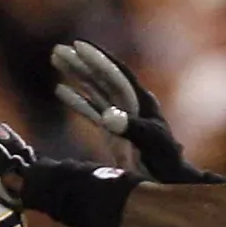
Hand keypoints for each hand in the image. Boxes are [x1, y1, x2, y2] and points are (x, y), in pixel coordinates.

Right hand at [51, 40, 225, 184]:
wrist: (170, 181)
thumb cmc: (165, 162)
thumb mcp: (150, 143)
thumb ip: (131, 128)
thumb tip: (107, 115)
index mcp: (140, 102)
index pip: (116, 74)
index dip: (98, 59)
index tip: (79, 45)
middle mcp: (130, 104)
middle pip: (102, 77)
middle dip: (81, 62)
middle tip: (58, 49)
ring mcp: (121, 117)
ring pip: (94, 90)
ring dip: (76, 74)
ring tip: (56, 58)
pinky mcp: (112, 131)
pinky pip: (91, 110)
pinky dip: (76, 100)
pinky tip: (60, 90)